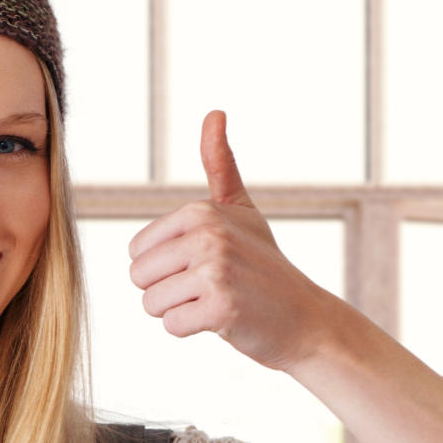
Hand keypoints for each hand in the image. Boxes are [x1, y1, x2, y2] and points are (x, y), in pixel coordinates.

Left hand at [126, 111, 341, 373]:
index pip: (136, 252)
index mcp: (201, 212)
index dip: (164, 267)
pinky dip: (194, 330)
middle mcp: (207, 236)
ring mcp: (216, 272)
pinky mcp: (221, 309)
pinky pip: (172, 326)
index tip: (204, 265)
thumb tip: (215, 111)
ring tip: (217, 302)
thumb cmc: (265, 266)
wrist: (306, 319)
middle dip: (167, 291)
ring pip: (152, 304)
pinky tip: (224, 321)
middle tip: (210, 288)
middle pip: (139, 278)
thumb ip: (220, 164)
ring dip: (180, 312)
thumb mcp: (242, 210)